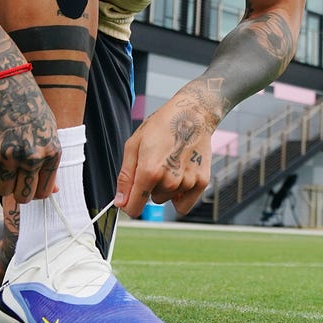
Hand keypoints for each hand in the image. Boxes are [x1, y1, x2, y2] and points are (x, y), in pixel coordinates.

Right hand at [0, 70, 59, 202]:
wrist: (4, 81)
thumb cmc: (28, 106)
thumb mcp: (47, 130)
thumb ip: (49, 162)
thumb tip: (56, 192)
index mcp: (52, 152)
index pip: (44, 192)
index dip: (33, 189)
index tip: (25, 181)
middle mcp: (33, 157)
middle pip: (23, 196)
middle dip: (17, 191)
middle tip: (11, 176)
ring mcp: (9, 156)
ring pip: (3, 191)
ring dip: (0, 182)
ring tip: (0, 162)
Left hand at [114, 94, 214, 217]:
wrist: (192, 114)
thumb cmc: (161, 126)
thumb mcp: (134, 146)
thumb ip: (126, 177)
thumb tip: (121, 202)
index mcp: (150, 171)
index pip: (134, 207)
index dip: (129, 205)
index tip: (130, 200)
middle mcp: (170, 180)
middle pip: (153, 200)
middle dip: (152, 186)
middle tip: (158, 162)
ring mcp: (187, 182)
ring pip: (168, 198)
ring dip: (168, 187)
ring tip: (172, 163)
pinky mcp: (202, 182)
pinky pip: (185, 204)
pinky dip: (182, 193)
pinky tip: (182, 174)